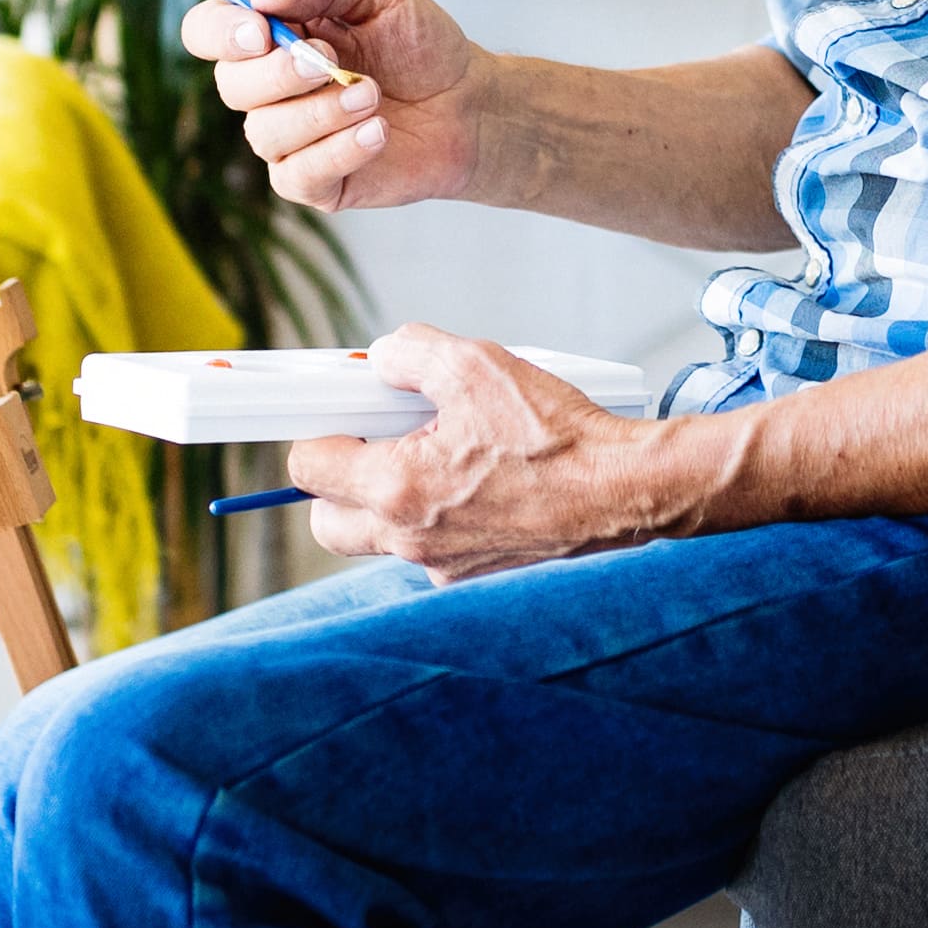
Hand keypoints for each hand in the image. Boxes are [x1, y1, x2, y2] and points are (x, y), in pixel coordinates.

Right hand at [182, 0, 485, 211]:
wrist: (468, 99)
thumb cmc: (418, 40)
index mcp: (271, 34)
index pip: (206, 30)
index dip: (219, 32)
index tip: (262, 30)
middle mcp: (267, 88)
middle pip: (232, 85)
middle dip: (280, 73)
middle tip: (332, 62)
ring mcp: (288, 138)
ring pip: (265, 133)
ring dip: (322, 111)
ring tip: (373, 95)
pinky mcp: (315, 182)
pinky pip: (298, 175)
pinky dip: (339, 151)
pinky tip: (377, 133)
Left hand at [291, 325, 710, 582]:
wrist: (620, 491)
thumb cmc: (555, 435)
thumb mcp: (476, 365)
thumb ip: (411, 353)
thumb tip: (382, 359)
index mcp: (397, 488)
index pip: (308, 468)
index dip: (319, 428)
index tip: (343, 410)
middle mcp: (409, 539)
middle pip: (326, 521)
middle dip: (335, 479)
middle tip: (374, 439)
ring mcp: (440, 565)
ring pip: (376, 537)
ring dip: (386, 498)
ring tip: (433, 454)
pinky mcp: (471, 574)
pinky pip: (425, 547)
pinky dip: (432, 516)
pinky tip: (472, 480)